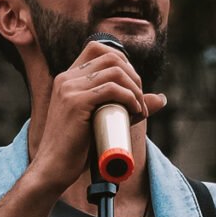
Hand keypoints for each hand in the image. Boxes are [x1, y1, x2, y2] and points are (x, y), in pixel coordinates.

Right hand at [33, 40, 165, 191]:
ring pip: (115, 72)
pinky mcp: (75, 103)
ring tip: (139, 110)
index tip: (132, 86)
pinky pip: (111, 89)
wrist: (53, 168)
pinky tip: (135, 111)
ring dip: (135, 89)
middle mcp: (66, 78)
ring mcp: (69, 89)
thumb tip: (161, 98)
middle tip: (140, 101)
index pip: (98, 48)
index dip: (122, 61)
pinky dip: (130, 98)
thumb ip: (126, 104)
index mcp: (67, 78)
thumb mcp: (101, 119)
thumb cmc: (77, 149)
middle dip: (134, 77)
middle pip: (112, 57)